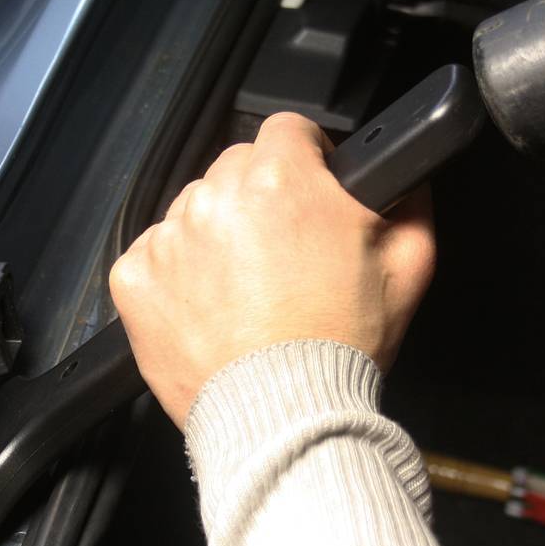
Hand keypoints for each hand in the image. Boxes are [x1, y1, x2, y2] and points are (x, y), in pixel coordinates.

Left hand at [109, 112, 435, 428]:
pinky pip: (154, 256)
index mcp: (282, 179)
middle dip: (260, 199)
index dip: (306, 158)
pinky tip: (210, 309)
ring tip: (246, 291)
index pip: (288, 130)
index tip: (310, 187)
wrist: (283, 416)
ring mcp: (169, 238)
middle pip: (236, 168)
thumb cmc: (341, 345)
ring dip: (216, 236)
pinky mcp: (134, 279)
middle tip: (282, 253)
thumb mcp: (409, 267)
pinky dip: (176, 277)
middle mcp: (217, 198)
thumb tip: (406, 175)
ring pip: (194, 210)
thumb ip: (410, 201)